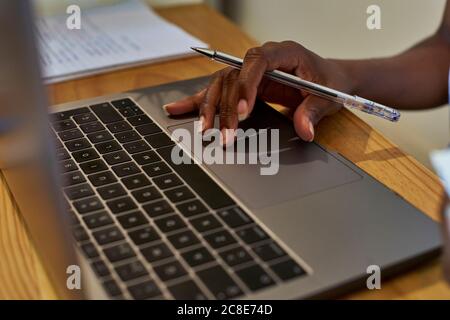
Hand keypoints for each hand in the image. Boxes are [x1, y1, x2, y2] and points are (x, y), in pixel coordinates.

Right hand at [163, 41, 353, 142]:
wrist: (328, 79)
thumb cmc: (328, 82)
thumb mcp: (327, 98)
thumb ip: (314, 112)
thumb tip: (304, 130)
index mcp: (284, 52)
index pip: (258, 61)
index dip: (246, 84)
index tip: (243, 111)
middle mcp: (262, 58)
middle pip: (233, 76)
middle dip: (226, 106)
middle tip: (226, 134)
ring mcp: (250, 70)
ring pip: (221, 83)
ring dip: (209, 106)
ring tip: (203, 129)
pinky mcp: (244, 83)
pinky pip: (219, 90)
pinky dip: (199, 100)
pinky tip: (179, 108)